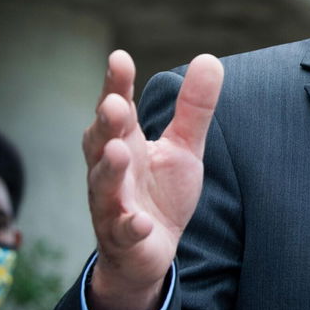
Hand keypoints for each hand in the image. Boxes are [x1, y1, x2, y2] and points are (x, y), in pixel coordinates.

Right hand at [81, 49, 223, 309]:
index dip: (116, 85)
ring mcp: (113, 205)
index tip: (119, 58)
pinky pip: (124, 232)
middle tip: (112, 103)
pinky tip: (141, 221)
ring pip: (104, 186)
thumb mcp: (183, 147)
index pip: (118, 109)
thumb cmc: (161, 192)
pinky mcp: (124, 239)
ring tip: (118, 151)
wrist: (150, 251)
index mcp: (125, 142)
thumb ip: (193, 108)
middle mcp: (110, 171)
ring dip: (109, 169)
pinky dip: (131, 226)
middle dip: (106, 123)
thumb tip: (209, 58)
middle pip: (101, 142)